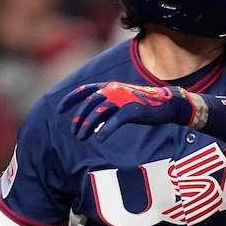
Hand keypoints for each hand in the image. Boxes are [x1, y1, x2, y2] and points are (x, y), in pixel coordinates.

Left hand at [59, 82, 197, 139]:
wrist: (166, 104)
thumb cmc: (141, 104)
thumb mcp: (120, 100)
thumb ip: (106, 105)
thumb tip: (90, 117)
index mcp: (109, 86)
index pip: (85, 90)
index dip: (71, 99)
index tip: (59, 110)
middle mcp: (114, 90)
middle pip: (89, 104)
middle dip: (79, 118)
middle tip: (74, 132)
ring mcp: (123, 99)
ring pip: (98, 112)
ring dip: (87, 126)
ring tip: (82, 137)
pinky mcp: (132, 110)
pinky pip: (114, 121)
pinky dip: (105, 130)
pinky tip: (99, 139)